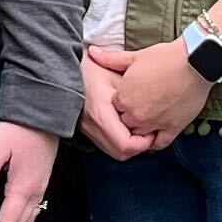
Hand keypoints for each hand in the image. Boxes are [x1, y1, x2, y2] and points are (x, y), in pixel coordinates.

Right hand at [77, 45, 148, 160]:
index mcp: (101, 113)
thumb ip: (134, 95)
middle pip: (120, 153)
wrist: (68, 68)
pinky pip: (106, 144)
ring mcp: (87, 129)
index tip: (152, 132)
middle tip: (148, 133)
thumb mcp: (118, 75)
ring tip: (138, 130)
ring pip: (113, 152)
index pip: (126, 144)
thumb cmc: (93, 69)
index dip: (143, 143)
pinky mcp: (85, 129)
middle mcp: (92, 126)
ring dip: (128, 146)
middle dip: (138, 147)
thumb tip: (153, 112)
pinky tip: (125, 127)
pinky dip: (118, 141)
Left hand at [110, 41, 213, 150]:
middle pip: (124, 124)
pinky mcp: (172, 129)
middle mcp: (136, 115)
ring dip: (140, 130)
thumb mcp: (135, 57)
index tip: (127, 96)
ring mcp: (154, 124)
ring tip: (146, 120)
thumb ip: (111, 59)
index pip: (113, 108)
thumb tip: (91, 52)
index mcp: (123, 98)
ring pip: (139, 136)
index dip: (120, 102)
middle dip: (128, 117)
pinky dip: (155, 142)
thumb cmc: (165, 57)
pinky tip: (155, 136)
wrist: (196, 62)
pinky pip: (159, 144)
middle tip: (137, 107)